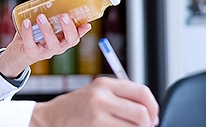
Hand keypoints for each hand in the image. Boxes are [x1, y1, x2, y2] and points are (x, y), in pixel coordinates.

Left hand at [0, 13, 90, 77]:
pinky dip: (28, 33)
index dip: (82, 31)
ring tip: (41, 16)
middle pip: (70, 40)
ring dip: (47, 29)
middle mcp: (58, 46)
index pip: (76, 35)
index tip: (87, 24)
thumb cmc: (34, 36)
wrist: (18, 52)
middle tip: (64, 15)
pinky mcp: (32, 52)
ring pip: (52, 43)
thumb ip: (48, 12)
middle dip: (68, 28)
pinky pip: (31, 43)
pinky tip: (26, 22)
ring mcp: (46, 51)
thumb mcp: (44, 25)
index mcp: (63, 39)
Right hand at [30, 77, 159, 126]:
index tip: (154, 116)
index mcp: (105, 84)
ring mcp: (97, 116)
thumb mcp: (98, 92)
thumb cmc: (77, 106)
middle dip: (147, 124)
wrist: (51, 117)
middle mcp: (101, 98)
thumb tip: (149, 111)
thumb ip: (121, 96)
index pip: (142, 92)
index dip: (153, 106)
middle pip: (141, 114)